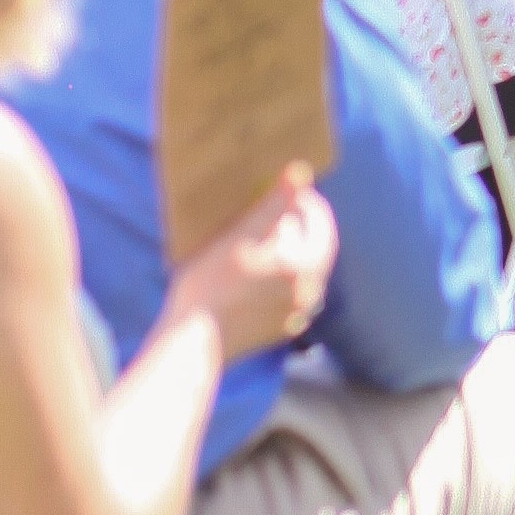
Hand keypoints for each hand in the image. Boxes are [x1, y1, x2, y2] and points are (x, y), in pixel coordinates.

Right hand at [170, 164, 336, 357]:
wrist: (193, 342)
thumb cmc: (211, 283)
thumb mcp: (241, 236)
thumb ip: (275, 205)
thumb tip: (301, 172)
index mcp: (306, 268)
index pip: (322, 226)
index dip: (308, 204)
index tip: (289, 190)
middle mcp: (308, 293)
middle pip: (314, 251)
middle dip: (298, 228)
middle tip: (274, 210)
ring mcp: (295, 315)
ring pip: (302, 274)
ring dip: (289, 253)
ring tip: (262, 239)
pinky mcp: (279, 330)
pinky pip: (289, 295)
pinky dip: (280, 277)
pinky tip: (255, 272)